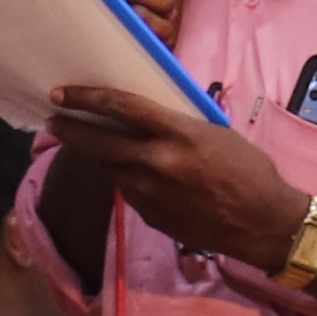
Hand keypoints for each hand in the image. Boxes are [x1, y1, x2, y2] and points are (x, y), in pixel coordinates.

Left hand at [47, 79, 294, 266]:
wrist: (263, 222)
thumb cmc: (249, 171)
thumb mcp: (215, 134)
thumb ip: (176, 126)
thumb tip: (144, 119)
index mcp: (179, 134)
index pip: (120, 107)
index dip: (85, 98)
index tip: (63, 93)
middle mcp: (158, 161)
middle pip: (98, 141)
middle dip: (69, 128)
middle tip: (53, 119)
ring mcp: (150, 191)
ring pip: (108, 167)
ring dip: (98, 155)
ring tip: (90, 144)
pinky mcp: (149, 214)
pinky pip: (126, 190)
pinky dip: (123, 178)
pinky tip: (130, 174)